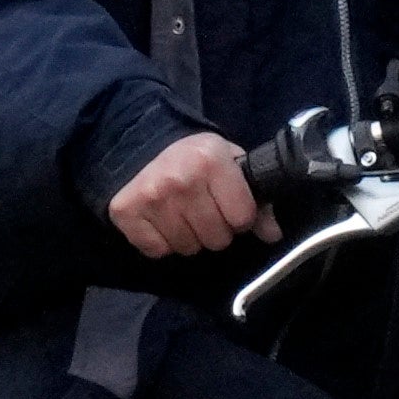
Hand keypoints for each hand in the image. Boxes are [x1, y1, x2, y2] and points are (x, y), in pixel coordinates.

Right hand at [105, 129, 259, 258]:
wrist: (142, 147)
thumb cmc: (194, 159)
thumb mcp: (230, 165)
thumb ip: (255, 198)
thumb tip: (272, 234)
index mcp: (211, 160)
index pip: (243, 217)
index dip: (240, 217)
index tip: (229, 206)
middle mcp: (180, 179)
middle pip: (217, 239)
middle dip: (216, 230)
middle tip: (204, 211)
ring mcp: (151, 197)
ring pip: (189, 248)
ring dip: (189, 238)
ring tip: (182, 215)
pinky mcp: (126, 212)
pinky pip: (158, 251)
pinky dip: (161, 243)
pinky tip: (161, 221)